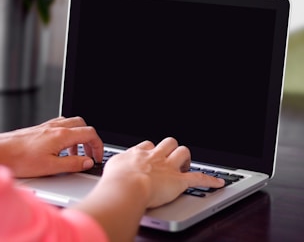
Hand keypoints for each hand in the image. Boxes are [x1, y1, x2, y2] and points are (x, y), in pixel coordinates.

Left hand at [0, 117, 103, 177]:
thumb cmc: (20, 159)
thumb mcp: (51, 167)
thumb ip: (73, 163)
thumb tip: (88, 162)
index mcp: (62, 135)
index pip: (90, 134)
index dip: (98, 146)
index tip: (97, 157)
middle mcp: (57, 127)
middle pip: (83, 125)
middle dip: (90, 139)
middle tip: (90, 154)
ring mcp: (48, 126)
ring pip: (72, 124)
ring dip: (79, 137)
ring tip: (76, 153)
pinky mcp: (41, 128)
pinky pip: (62, 126)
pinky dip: (68, 135)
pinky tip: (62, 147)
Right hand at [102, 137, 224, 207]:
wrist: (126, 187)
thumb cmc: (116, 179)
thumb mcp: (111, 166)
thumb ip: (117, 164)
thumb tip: (116, 166)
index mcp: (140, 153)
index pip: (148, 145)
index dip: (152, 150)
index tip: (151, 155)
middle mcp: (155, 156)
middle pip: (168, 143)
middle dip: (171, 148)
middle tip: (170, 157)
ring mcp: (168, 167)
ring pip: (183, 152)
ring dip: (186, 158)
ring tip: (185, 165)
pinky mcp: (179, 181)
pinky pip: (199, 178)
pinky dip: (210, 180)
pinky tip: (218, 182)